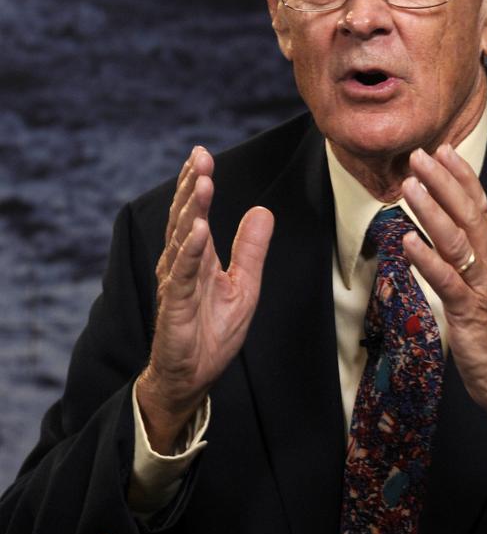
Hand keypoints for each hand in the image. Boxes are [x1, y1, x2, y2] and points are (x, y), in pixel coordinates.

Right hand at [136, 146, 273, 452]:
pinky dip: (191, 251)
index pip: (196, 213)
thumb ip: (250, 249)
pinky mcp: (177, 308)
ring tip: (203, 183)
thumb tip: (262, 210)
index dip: (198, 184)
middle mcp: (181, 265)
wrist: (193, 379)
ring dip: (193, 210)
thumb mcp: (244, 286)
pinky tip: (199, 230)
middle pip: (186, 218)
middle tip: (200, 156)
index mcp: (196, 257)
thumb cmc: (212, 333)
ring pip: (182, 240)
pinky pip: (185, 275)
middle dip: (192, 186)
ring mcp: (177, 285)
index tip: (202, 154)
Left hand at [401, 144, 486, 436]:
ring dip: (432, 210)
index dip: (463, 178)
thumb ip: (464, 263)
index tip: (445, 150)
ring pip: (457, 241)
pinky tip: (408, 241)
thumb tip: (438, 236)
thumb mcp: (479, 290)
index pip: (481, 208)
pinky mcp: (469, 314)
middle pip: (469, 215)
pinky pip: (446, 281)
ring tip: (410, 186)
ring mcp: (481, 289)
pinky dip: (426, 258)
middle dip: (444, 182)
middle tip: (420, 155)